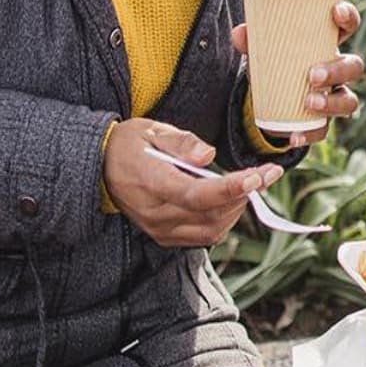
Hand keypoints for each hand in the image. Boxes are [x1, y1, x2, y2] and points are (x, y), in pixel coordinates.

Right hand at [101, 119, 281, 247]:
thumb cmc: (129, 144)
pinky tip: (231, 200)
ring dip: (237, 209)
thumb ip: (181, 142)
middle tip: (266, 173)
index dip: (230, 188)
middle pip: (210, 214)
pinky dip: (223, 219)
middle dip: (244, 195)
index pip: (196, 194)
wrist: (99, 168)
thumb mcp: (152, 130)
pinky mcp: (163, 235)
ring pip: (211, 229)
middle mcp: (155, 212)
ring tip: (250, 184)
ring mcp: (159, 228)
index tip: (258, 176)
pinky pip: (202, 236)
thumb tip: (208, 155)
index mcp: (150, 182)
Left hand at [232, 1, 364, 146]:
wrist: (269, 94)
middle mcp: (338, 68)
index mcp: (328, 41)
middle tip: (312, 76)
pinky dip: (310, 133)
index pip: (349, 25)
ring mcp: (334, 95)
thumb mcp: (263, 47)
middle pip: (354, 66)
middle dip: (338, 71)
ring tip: (309, 103)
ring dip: (331, 103)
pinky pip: (324, 129)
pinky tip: (295, 136)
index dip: (348, 17)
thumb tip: (239, 33)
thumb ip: (252, 40)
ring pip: (349, 100)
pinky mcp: (322, 120)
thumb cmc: (275, 59)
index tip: (335, 12)